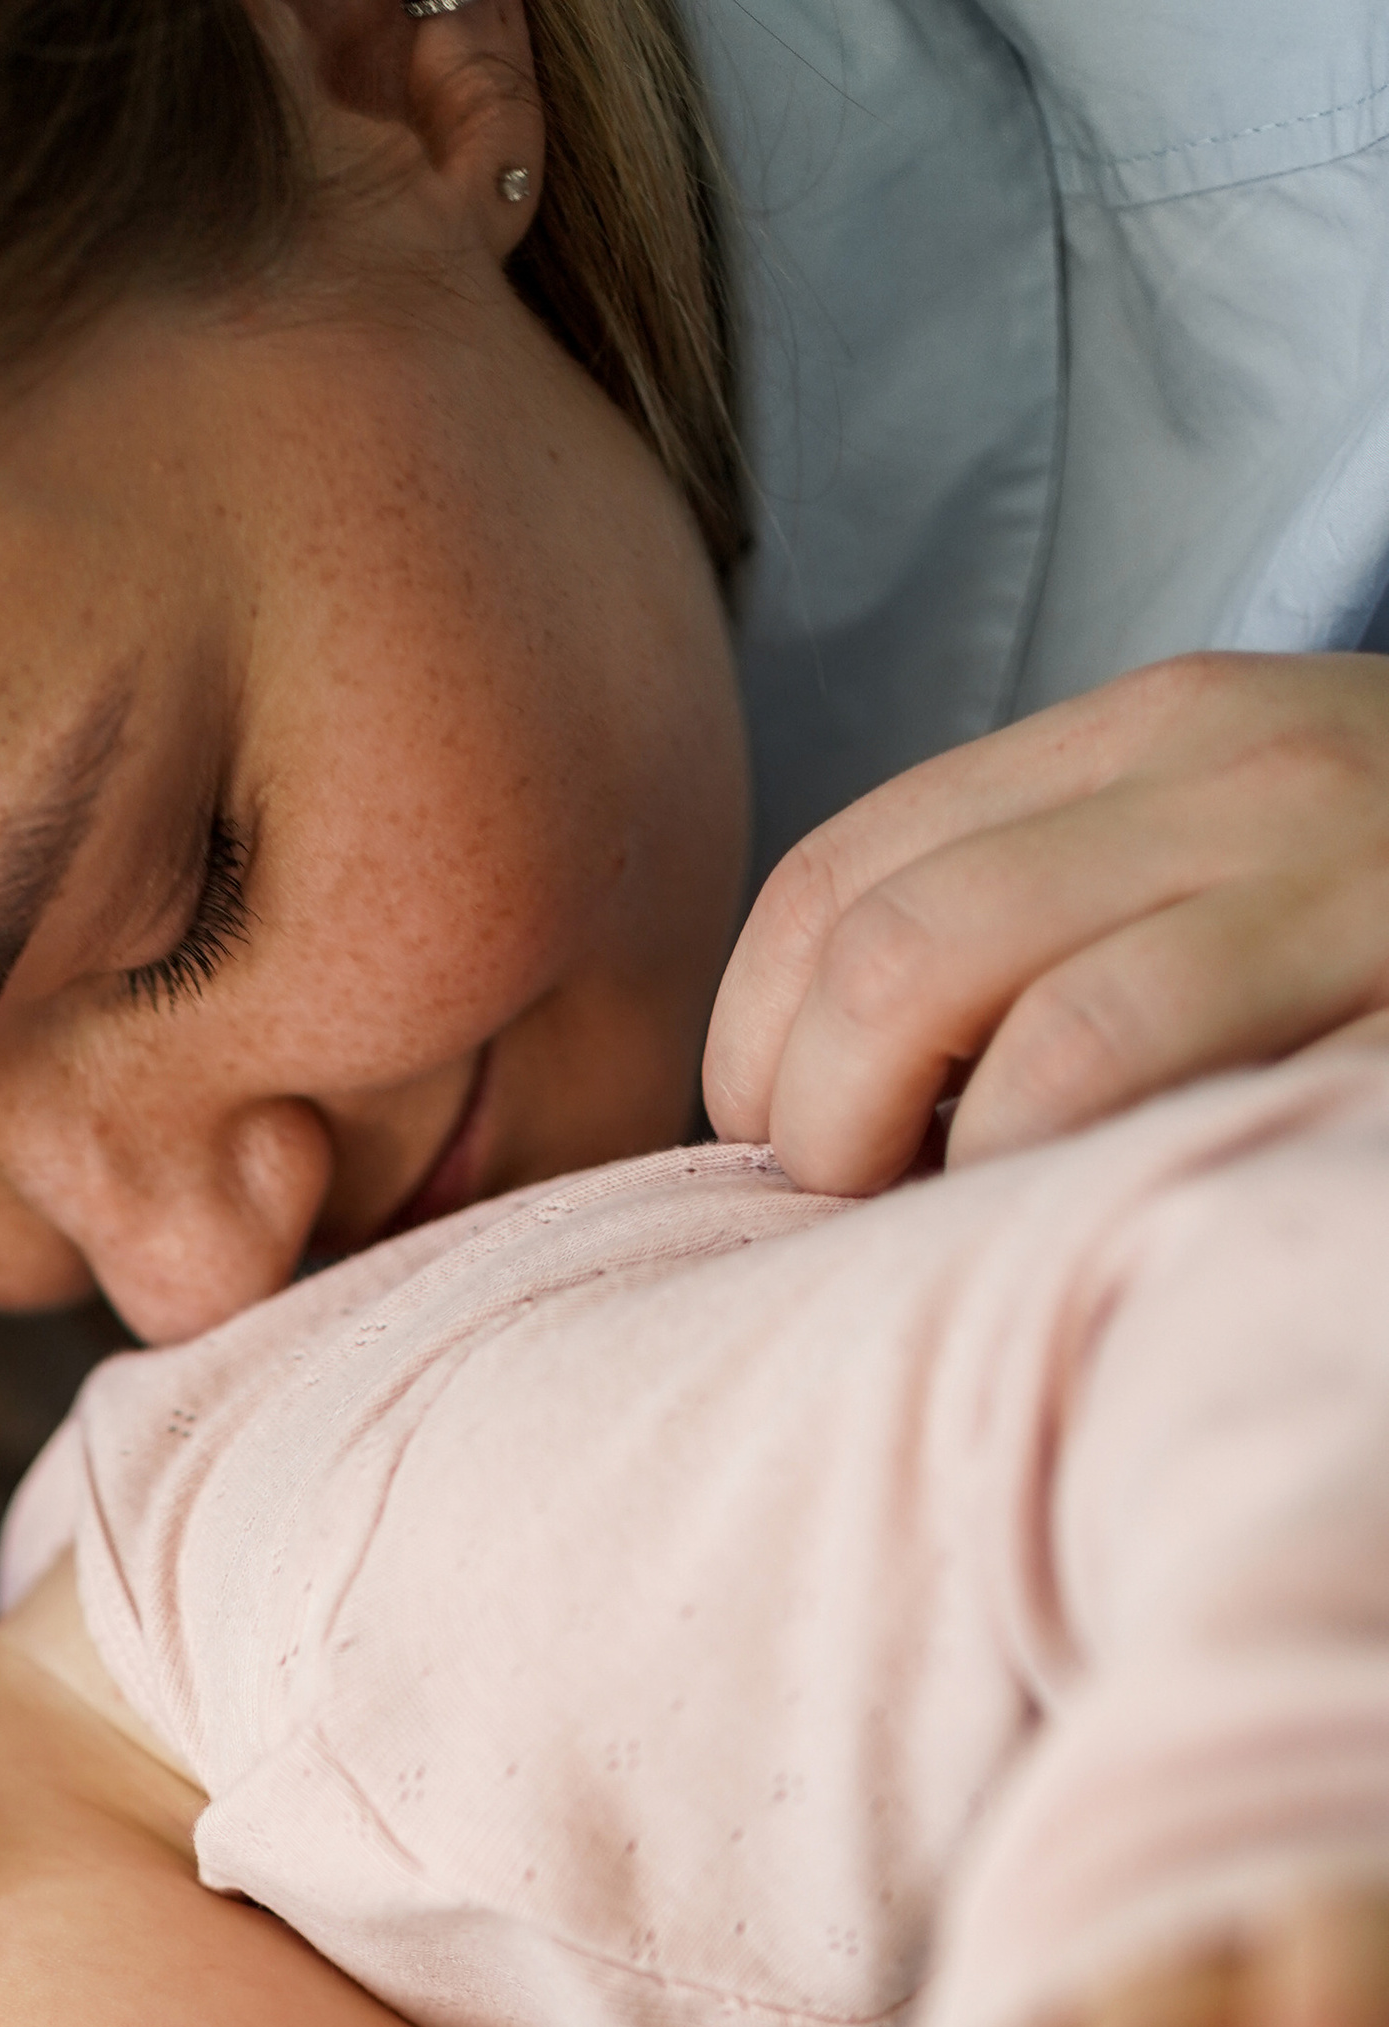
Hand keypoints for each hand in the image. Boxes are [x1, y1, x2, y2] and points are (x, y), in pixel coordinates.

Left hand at [706, 653, 1388, 1195]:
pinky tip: (1079, 1229)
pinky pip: (1149, 1075)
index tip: (769, 1147)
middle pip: (890, 948)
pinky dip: (1060, 1178)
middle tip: (848, 1220)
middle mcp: (1228, 771)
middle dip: (814, 1118)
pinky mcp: (1383, 985)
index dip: (755, 1035)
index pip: (847, 869)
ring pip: (1010, 1022)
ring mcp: (1326, 871)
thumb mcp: (1244, 860)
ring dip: (924, 1168)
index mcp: (1153, 735)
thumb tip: (835, 1103)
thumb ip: (1067, 923)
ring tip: (952, 1236)